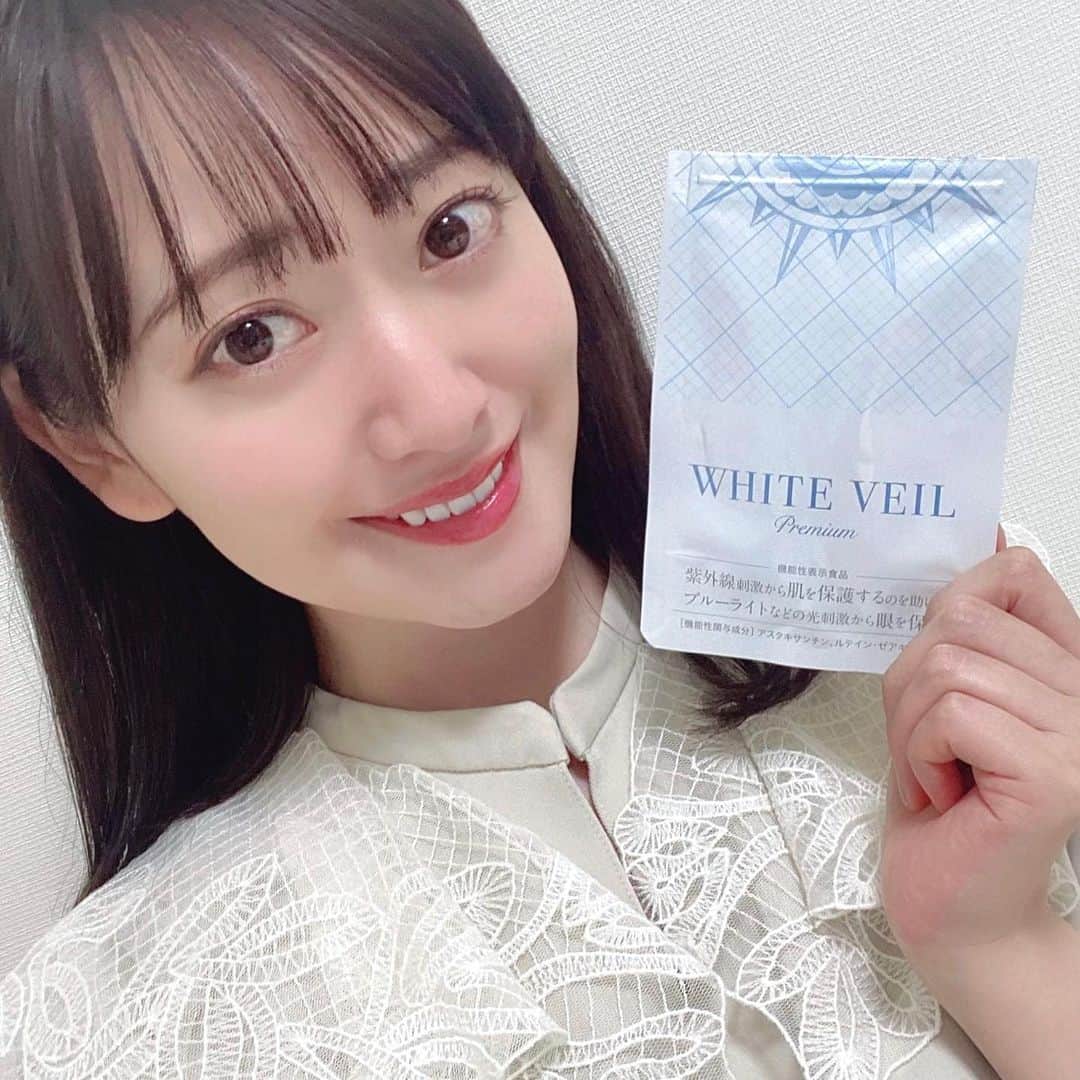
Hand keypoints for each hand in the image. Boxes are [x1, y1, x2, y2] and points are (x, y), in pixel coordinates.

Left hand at [879, 523, 1079, 958]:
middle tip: (925, 743)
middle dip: (910, 683)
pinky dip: (918, 753)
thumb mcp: (943, 697)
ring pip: (947, 666)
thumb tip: (990, 533)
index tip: (936, 651)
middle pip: (961, 620)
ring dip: (910, 727)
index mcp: (1066, 668)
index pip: (1018, 574)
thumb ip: (967, 628)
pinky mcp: (1054, 773)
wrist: (955, 907)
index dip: (958, 602)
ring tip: (934, 773)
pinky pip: (951, 712)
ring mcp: (1079, 732)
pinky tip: (943, 795)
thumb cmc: (943, 803)